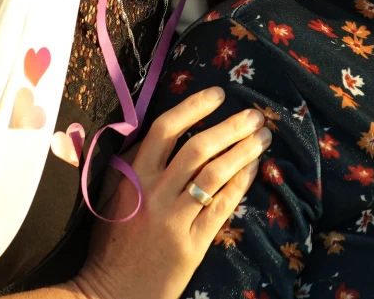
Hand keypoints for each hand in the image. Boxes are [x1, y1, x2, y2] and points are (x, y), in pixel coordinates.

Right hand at [71, 87, 269, 298]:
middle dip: (231, 126)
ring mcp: (173, 218)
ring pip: (215, 173)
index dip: (194, 107)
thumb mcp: (110, 196)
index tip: (218, 94)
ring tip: (263, 137)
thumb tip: (161, 129)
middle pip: (197, 147)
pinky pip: (222, 204)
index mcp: (130, 176)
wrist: (110, 292)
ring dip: (243, 151)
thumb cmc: (112, 242)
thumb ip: (131, 163)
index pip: (165, 129)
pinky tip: (254, 169)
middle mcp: (152, 192)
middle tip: (255, 115)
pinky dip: (240, 183)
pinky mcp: (191, 242)